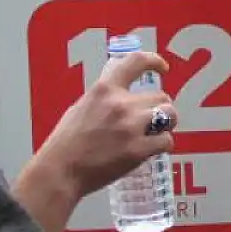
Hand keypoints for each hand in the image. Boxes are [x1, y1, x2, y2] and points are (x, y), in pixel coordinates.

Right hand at [31, 51, 177, 200]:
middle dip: (160, 107)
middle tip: (152, 119)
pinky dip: (162, 144)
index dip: (154, 61)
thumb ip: (105, 98)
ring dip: (167, 123)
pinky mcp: (138, 150)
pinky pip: (166, 140)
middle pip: (160, 96)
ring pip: (169, 115)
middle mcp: (121, 104)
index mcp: (104, 90)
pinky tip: (152, 149)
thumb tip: (123, 95)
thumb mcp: (82, 107)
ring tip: (156, 132)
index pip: (136, 62)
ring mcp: (131, 127)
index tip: (162, 68)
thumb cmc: (66, 141)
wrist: (61, 170)